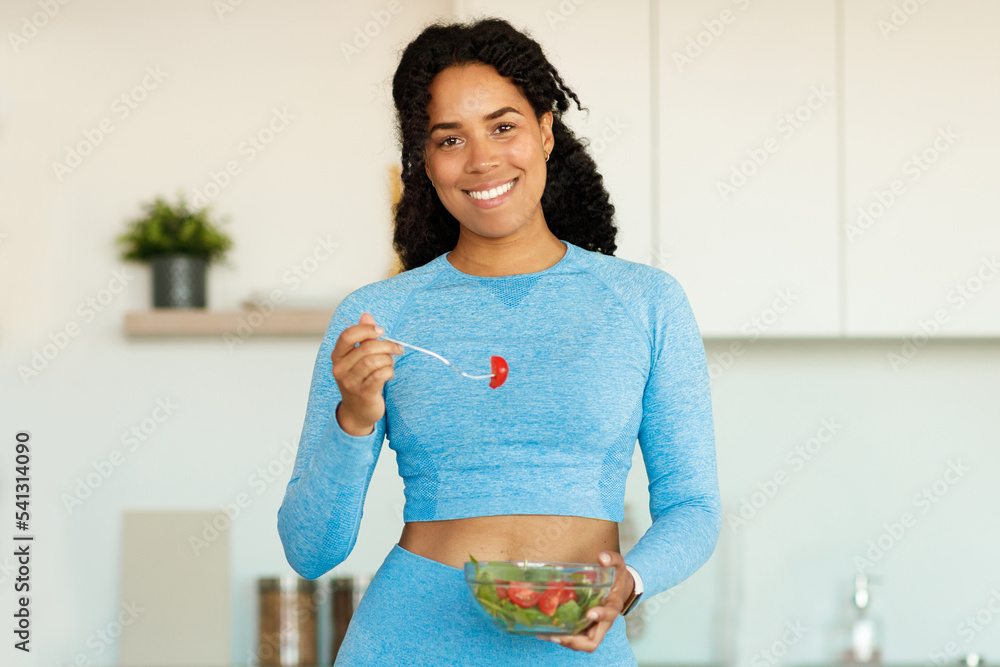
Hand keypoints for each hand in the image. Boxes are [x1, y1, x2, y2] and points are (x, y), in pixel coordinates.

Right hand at [331, 312, 404, 434]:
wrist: (358, 412)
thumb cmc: (360, 380)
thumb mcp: (358, 358)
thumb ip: (362, 337)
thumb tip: (366, 315)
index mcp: (337, 356)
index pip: (347, 336)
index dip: (366, 330)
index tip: (381, 331)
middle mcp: (340, 369)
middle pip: (366, 348)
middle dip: (387, 345)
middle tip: (398, 348)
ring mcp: (350, 383)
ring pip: (374, 361)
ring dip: (388, 359)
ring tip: (391, 363)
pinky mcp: (363, 394)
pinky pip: (380, 375)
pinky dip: (389, 371)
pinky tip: (389, 373)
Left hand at [535, 550, 633, 652]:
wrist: (619, 587)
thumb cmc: (617, 578)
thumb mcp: (619, 565)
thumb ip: (612, 559)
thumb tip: (602, 558)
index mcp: (612, 606)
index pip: (609, 616)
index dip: (600, 616)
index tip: (589, 613)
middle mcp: (603, 622)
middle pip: (592, 642)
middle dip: (575, 641)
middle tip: (558, 635)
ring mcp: (593, 626)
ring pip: (581, 643)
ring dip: (565, 641)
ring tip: (547, 634)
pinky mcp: (584, 626)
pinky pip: (574, 637)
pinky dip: (562, 637)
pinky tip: (546, 631)